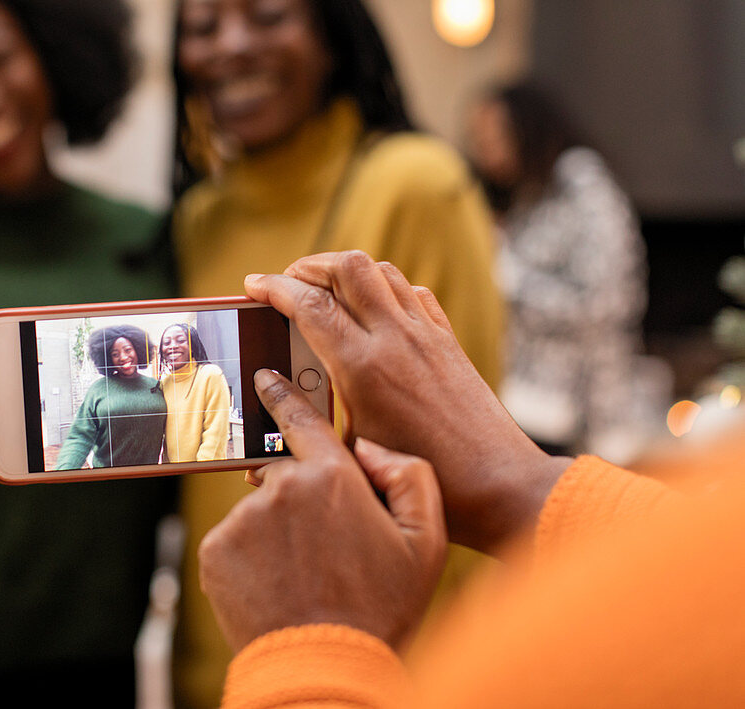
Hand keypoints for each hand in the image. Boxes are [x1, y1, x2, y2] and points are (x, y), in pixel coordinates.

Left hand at [198, 369, 446, 651]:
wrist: (326, 668)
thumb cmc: (382, 608)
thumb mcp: (428, 541)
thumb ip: (408, 475)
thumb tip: (369, 447)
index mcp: (333, 477)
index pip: (301, 419)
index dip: (283, 394)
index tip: (265, 377)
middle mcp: (281, 489)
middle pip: (286, 477)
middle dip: (302, 501)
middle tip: (327, 549)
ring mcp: (243, 520)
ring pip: (260, 514)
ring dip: (278, 535)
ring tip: (305, 579)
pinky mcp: (216, 551)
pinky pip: (235, 542)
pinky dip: (252, 559)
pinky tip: (278, 587)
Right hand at [244, 251, 571, 552]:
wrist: (498, 486)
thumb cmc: (424, 481)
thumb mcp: (351, 453)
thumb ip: (309, 421)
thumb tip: (271, 406)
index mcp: (364, 367)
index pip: (309, 305)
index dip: (274, 288)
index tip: (252, 285)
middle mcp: (396, 339)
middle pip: (346, 268)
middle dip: (308, 266)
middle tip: (287, 282)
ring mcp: (426, 336)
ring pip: (381, 271)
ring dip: (346, 272)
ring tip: (324, 290)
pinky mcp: (448, 342)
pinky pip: (413, 293)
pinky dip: (385, 288)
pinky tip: (374, 310)